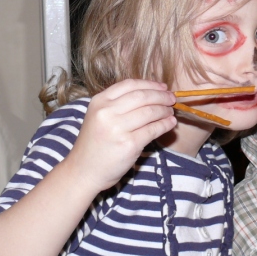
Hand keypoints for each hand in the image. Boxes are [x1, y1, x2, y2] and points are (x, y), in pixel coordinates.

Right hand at [65, 79, 176, 193]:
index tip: (162, 87)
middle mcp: (107, 112)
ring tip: (171, 112)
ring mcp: (117, 128)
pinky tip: (170, 123)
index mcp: (99, 101)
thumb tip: (152, 94)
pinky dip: (165, 125)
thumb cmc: (95, 143)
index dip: (150, 84)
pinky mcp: (129, 144)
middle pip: (142, 96)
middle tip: (172, 99)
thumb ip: (118, 104)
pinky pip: (153, 130)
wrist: (83, 171)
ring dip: (165, 110)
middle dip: (161, 96)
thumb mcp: (99, 116)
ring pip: (150, 112)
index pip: (130, 84)